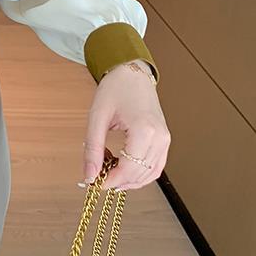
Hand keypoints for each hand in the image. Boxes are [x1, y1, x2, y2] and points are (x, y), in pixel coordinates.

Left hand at [82, 61, 170, 190]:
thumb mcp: (97, 118)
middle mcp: (160, 138)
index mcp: (144, 130)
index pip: (129, 170)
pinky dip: (138, 173)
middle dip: (117, 180)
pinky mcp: (165, 140)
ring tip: (107, 165)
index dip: (110, 181)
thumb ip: (93, 149)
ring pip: (149, 175)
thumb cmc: (115, 89)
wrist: (132, 73)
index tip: (94, 182)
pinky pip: (155, 167)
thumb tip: (89, 176)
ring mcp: (165, 140)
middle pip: (139, 175)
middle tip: (97, 173)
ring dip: (127, 179)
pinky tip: (121, 166)